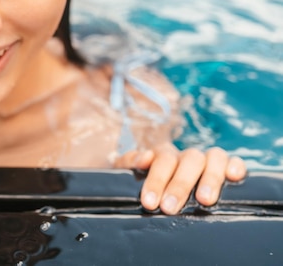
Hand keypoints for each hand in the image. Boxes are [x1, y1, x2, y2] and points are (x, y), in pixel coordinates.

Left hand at [115, 143, 245, 214]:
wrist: (157, 188)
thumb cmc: (144, 184)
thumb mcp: (129, 173)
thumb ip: (127, 164)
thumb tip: (142, 159)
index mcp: (163, 154)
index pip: (161, 159)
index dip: (156, 179)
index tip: (149, 201)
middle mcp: (185, 155)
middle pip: (187, 160)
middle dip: (179, 185)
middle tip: (169, 208)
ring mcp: (206, 160)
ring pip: (213, 158)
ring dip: (209, 178)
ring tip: (204, 200)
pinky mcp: (225, 167)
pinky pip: (233, 160)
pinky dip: (236, 165)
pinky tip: (234, 176)